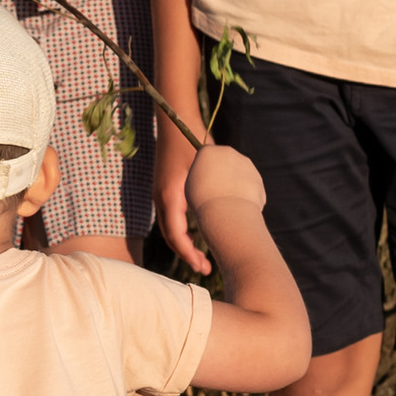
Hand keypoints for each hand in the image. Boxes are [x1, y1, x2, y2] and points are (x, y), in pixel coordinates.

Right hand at [166, 134, 265, 274]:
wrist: (174, 125)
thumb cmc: (190, 143)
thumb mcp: (204, 168)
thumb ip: (212, 191)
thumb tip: (232, 215)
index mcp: (170, 196)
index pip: (176, 235)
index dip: (188, 254)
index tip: (201, 267)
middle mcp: (163, 199)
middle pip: (172, 238)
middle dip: (187, 256)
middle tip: (205, 270)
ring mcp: (162, 196)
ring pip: (171, 231)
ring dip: (185, 247)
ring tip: (202, 261)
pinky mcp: (166, 193)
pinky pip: (173, 221)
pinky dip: (183, 234)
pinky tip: (199, 239)